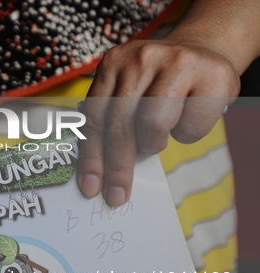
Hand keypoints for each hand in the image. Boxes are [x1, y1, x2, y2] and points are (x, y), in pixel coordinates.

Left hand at [77, 38, 239, 205]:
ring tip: (157, 137)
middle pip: (120, 125)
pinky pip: (190, 127)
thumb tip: (98, 171)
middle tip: (116, 194)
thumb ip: (110, 118)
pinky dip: (186, 134)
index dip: (90, 156)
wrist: (206, 49)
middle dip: (117, 167)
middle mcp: (141, 59)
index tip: (90, 186)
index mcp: (113, 63)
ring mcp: (178, 63)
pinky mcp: (213, 76)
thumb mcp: (127, 88)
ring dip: (153, 143)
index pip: (94, 118)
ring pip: (153, 126)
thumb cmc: (159, 81)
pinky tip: (186, 119)